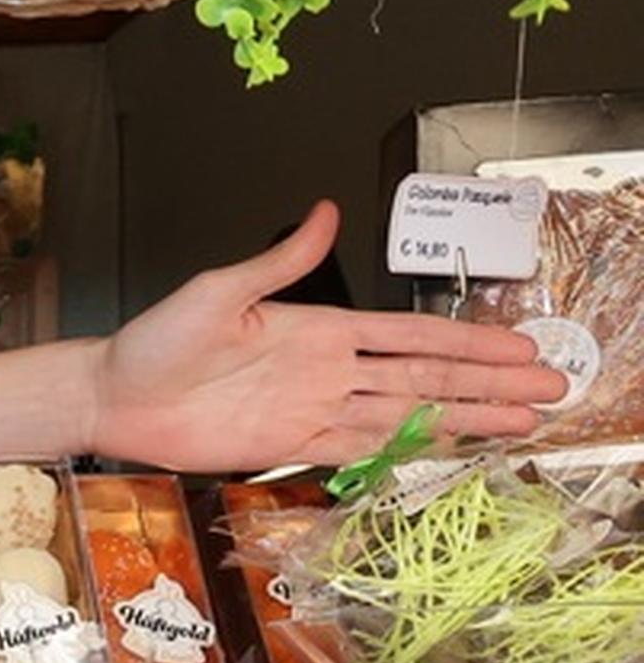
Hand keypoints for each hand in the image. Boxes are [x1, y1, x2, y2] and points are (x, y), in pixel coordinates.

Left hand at [88, 202, 569, 471]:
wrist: (112, 397)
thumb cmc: (155, 340)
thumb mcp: (219, 291)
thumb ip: (279, 261)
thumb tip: (324, 212)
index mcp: (320, 328)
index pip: (411, 335)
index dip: (468, 342)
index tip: (518, 344)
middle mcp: (328, 370)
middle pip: (426, 377)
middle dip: (489, 382)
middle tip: (549, 385)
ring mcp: (315, 409)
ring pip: (407, 416)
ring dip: (466, 419)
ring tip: (522, 421)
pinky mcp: (291, 445)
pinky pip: (362, 449)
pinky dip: (409, 451)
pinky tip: (452, 449)